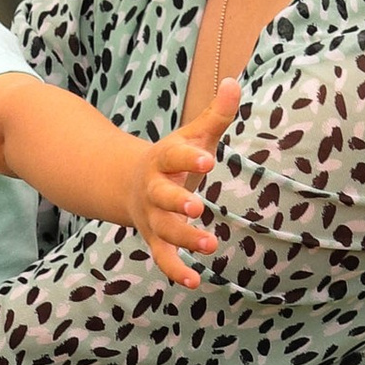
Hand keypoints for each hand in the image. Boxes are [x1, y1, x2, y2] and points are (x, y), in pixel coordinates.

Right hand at [130, 78, 243, 288]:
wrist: (128, 183)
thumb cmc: (171, 158)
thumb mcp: (191, 135)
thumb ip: (215, 114)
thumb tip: (236, 82)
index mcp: (162, 160)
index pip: (173, 157)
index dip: (189, 159)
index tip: (208, 160)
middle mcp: (153, 190)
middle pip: (162, 198)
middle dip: (177, 203)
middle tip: (197, 206)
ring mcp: (152, 217)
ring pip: (164, 230)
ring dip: (184, 238)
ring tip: (210, 245)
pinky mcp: (155, 238)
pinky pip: (163, 257)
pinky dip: (176, 270)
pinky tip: (195, 281)